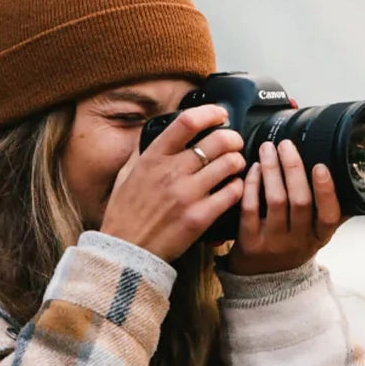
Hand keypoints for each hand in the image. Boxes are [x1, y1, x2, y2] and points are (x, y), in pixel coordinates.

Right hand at [100, 105, 245, 262]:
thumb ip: (143, 152)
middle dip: (233, 138)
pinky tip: (233, 189)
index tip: (220, 114)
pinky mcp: (200, 217)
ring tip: (235, 166)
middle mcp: (172, 171)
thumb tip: (155, 133)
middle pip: (218, 140)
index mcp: (153, 157)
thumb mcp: (126, 175)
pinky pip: (232, 193)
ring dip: (238, 162)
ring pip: (230, 164)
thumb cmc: (125, 215)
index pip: (187, 122)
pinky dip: (238, 187)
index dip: (210, 113)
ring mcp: (187, 194)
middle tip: (234, 144)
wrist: (126, 252)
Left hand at [226, 139, 343, 275]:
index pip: (329, 215)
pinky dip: (252, 185)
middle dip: (293, 169)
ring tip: (268, 149)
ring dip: (272, 170)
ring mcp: (273, 243)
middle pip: (300, 201)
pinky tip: (253, 169)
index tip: (321, 166)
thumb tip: (350, 176)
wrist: (263, 279)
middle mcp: (298, 241)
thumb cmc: (291, 247)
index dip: (326, 190)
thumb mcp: (316, 234)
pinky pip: (250, 209)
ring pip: (275, 201)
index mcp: (319, 236)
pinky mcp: (249, 242)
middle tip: (286, 145)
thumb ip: (332, 210)